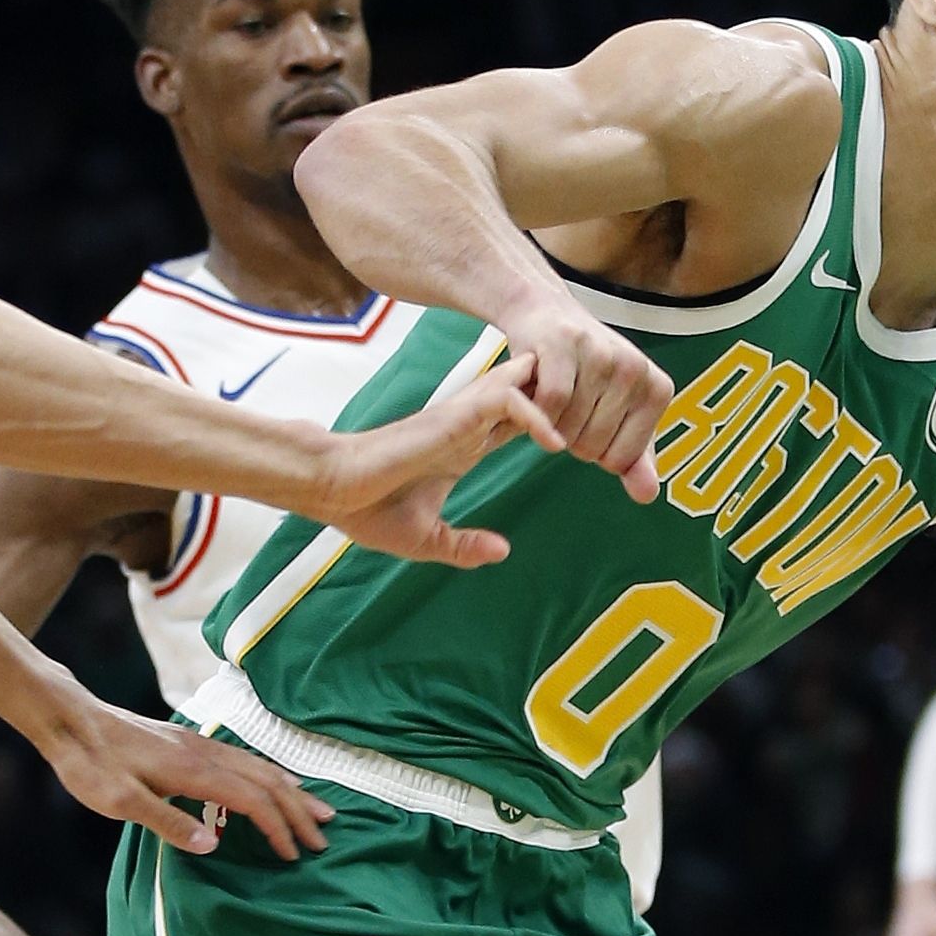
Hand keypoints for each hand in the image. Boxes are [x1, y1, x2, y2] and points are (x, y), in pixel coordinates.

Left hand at [28, 687, 334, 860]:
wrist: (70, 719)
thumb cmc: (90, 764)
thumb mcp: (119, 802)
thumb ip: (167, 823)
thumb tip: (214, 845)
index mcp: (192, 770)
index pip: (252, 800)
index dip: (277, 828)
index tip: (293, 855)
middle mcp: (204, 752)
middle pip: (266, 779)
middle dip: (298, 809)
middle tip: (324, 836)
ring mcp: (198, 744)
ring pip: (258, 765)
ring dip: (289, 789)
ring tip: (315, 808)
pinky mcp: (188, 742)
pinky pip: (243, 758)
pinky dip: (268, 774)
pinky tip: (269, 782)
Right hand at [313, 355, 566, 562]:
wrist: (333, 491)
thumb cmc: (368, 511)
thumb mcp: (429, 539)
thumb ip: (465, 544)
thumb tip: (502, 551)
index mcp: (463, 447)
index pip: (518, 421)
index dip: (551, 424)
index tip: (583, 441)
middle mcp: (467, 426)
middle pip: (528, 391)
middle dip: (564, 396)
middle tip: (603, 413)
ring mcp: (462, 418)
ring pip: (523, 384)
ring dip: (557, 398)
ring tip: (590, 421)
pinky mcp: (454, 417)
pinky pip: (507, 400)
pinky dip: (535, 414)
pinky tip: (555, 442)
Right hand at [501, 294, 673, 501]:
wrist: (547, 314)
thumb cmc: (585, 369)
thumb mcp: (618, 411)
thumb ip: (634, 457)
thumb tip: (646, 496)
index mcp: (657, 390)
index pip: (622, 459)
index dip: (597, 452)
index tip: (591, 422)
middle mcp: (634, 370)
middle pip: (593, 446)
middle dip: (572, 438)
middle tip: (568, 408)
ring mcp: (600, 355)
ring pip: (569, 428)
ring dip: (551, 425)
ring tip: (552, 398)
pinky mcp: (564, 346)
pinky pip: (549, 406)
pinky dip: (536, 411)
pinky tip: (535, 395)